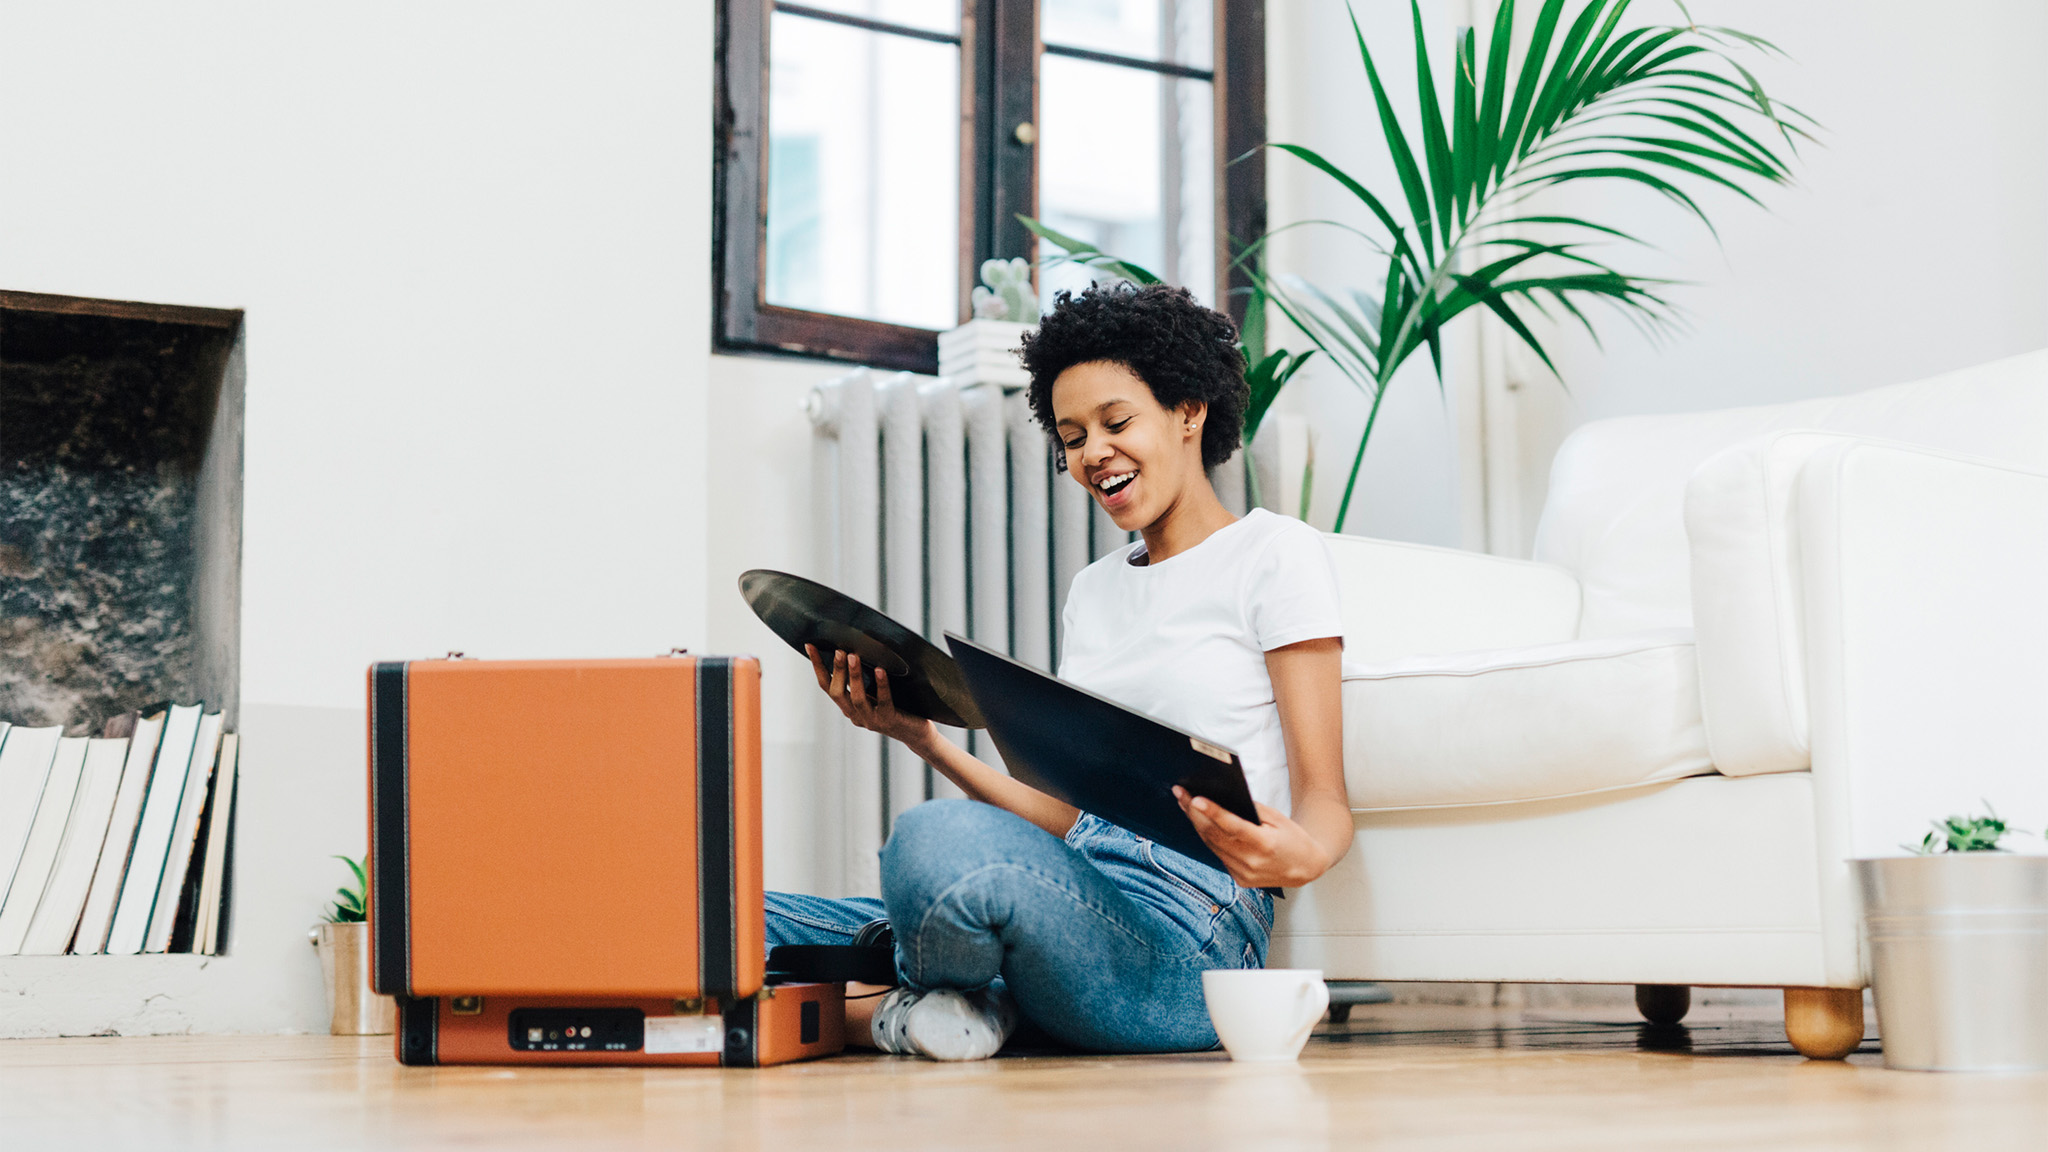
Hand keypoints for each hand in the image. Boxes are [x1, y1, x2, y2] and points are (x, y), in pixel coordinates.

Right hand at [807, 644, 936, 749]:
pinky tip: (879, 670)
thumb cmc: (896, 707)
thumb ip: (863, 679)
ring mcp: (872, 720)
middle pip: (838, 693)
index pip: (827, 686)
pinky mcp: (889, 720)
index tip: (810, 645)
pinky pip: (883, 701)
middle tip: (839, 650)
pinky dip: (881, 684)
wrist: (916, 733)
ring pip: (857, 698)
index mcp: (848, 707)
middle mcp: (856, 715)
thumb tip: (854, 648)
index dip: (817, 666)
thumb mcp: (874, 692)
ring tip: (854, 656)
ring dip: (854, 676)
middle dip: (837, 670)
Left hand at [1173, 788, 1334, 888]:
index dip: (1213, 813)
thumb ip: (1252, 810)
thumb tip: (1223, 798)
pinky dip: (1209, 838)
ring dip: (1197, 824)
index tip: (1195, 799)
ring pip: (1212, 845)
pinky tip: (1199, 822)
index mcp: (1265, 845)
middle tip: (1181, 794)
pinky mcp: (1239, 880)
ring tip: (1185, 804)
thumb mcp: (1278, 818)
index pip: (1233, 827)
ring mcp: (1244, 874)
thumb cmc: (1293, 838)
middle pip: (1216, 836)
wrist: (1305, 868)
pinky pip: (1218, 855)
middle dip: (1195, 813)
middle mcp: (1252, 863)